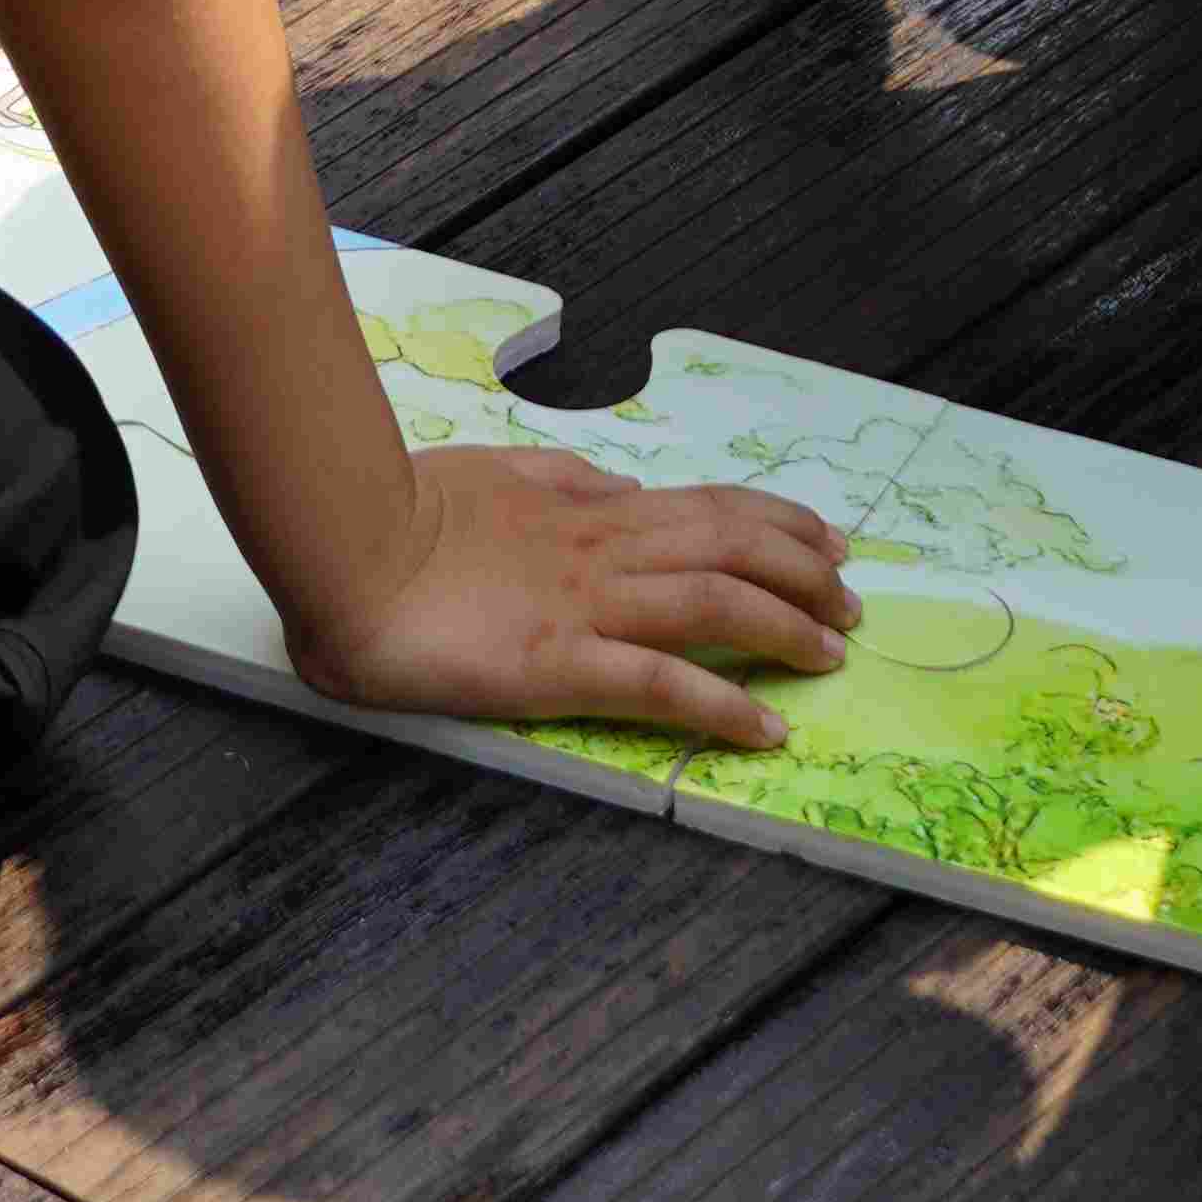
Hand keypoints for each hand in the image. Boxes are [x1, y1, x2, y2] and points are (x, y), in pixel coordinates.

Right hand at [282, 438, 858, 755]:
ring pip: (712, 602)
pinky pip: (660, 681)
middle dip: (803, 571)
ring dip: (785, 625)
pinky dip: (722, 702)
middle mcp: (601, 549)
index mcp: (585, 509)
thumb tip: (621, 488)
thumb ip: (562, 481)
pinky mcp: (560, 665)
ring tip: (833, 654)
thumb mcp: (497, 474)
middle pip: (728, 547)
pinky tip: (766, 728)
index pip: (704, 506)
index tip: (826, 539)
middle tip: (852, 601)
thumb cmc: (406, 512)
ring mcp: (585, 606)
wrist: (349, 553)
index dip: (776, 521)